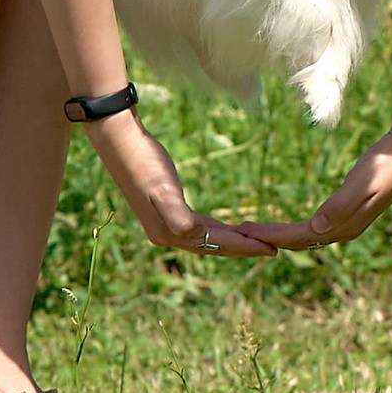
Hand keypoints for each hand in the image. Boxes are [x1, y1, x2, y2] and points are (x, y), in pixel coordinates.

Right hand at [90, 115, 273, 255]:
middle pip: (214, 246)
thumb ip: (177, 215)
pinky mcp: (166, 209)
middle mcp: (167, 234)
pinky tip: (227, 227)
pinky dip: (216, 230)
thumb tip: (191, 234)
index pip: (216, 244)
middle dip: (242, 248)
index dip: (245, 247)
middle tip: (272, 250)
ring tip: (255, 241)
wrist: (120, 141)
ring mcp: (165, 223)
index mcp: (169, 232)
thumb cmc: (144, 162)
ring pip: (207, 239)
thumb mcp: (163, 189)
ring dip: (231, 241)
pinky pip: (199, 227)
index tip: (272, 251)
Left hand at [240, 120, 391, 251]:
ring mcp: (346, 223)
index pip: (300, 236)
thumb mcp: (362, 182)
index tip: (246, 231)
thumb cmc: (385, 164)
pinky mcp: (346, 213)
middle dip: (269, 237)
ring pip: (305, 236)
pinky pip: (313, 228)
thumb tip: (317, 227)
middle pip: (299, 240)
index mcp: (344, 225)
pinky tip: (283, 226)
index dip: (272, 235)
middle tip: (239, 230)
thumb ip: (341, 204)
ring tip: (253, 230)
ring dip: (279, 235)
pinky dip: (294, 229)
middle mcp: (343, 229)